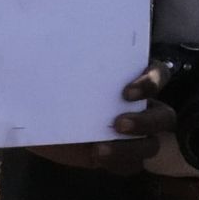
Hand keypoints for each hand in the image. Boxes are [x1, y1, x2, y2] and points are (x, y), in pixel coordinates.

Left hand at [29, 61, 176, 174]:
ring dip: (131, 148)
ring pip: (151, 145)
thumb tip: (34, 34)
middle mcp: (137, 106)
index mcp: (128, 77)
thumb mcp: (51, 69)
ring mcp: (131, 135)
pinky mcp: (118, 157)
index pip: (158, 74)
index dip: (151, 82)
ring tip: (100, 150)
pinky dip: (117, 162)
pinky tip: (95, 157)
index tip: (126, 91)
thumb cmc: (48, 85)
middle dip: (146, 121)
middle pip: (164, 116)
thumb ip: (57, 58)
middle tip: (118, 123)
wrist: (33, 117)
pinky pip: (131, 165)